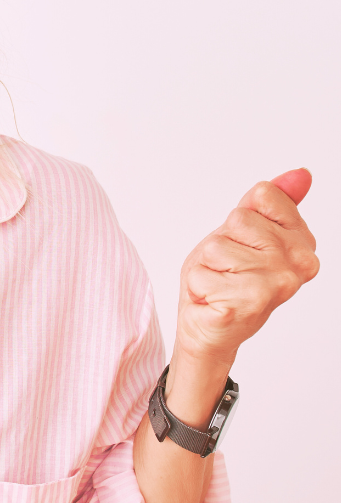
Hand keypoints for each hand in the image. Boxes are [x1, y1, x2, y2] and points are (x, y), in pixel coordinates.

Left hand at [174, 168, 319, 379]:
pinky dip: (198, 286)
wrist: (208, 328)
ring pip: (217, 246)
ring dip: (207, 266)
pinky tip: (213, 301)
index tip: (243, 245)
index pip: (263, 195)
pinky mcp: (250, 303)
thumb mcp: (242, 233)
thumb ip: (270, 203)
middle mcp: (300, 263)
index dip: (238, 220)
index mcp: (303, 242)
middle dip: (221, 244)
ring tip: (220, 284)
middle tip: (227, 270)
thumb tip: (301, 174)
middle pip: (239, 219)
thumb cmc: (224, 280)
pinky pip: (202, 274)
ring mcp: (277, 284)